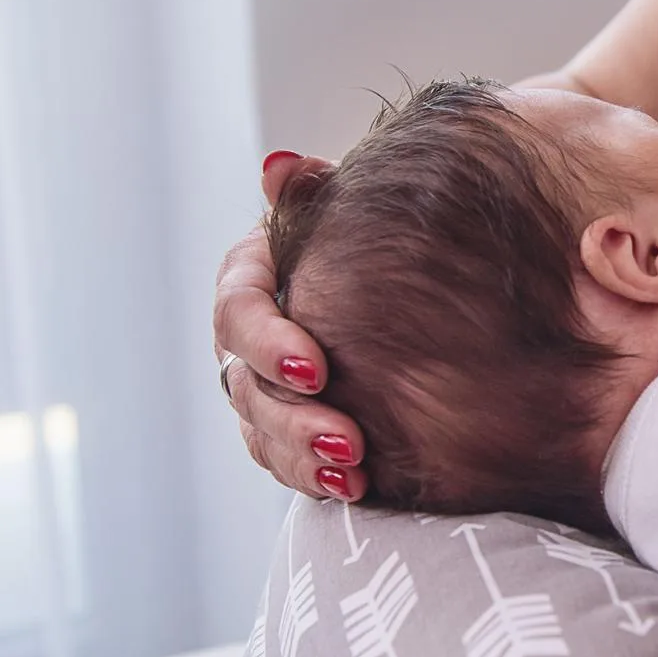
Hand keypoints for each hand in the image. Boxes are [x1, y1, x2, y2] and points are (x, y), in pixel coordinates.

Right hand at [211, 151, 363, 499]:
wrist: (419, 275)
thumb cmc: (385, 227)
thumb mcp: (358, 205)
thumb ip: (321, 192)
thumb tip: (282, 167)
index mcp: (253, 273)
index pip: (238, 309)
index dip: (269, 342)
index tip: (317, 370)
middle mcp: (249, 332)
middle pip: (244, 383)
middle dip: (292, 418)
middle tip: (349, 442)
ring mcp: (264, 383)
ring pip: (260, 429)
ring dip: (302, 456)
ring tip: (351, 474)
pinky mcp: (290, 425)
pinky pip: (282, 458)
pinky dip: (312, 476)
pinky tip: (354, 489)